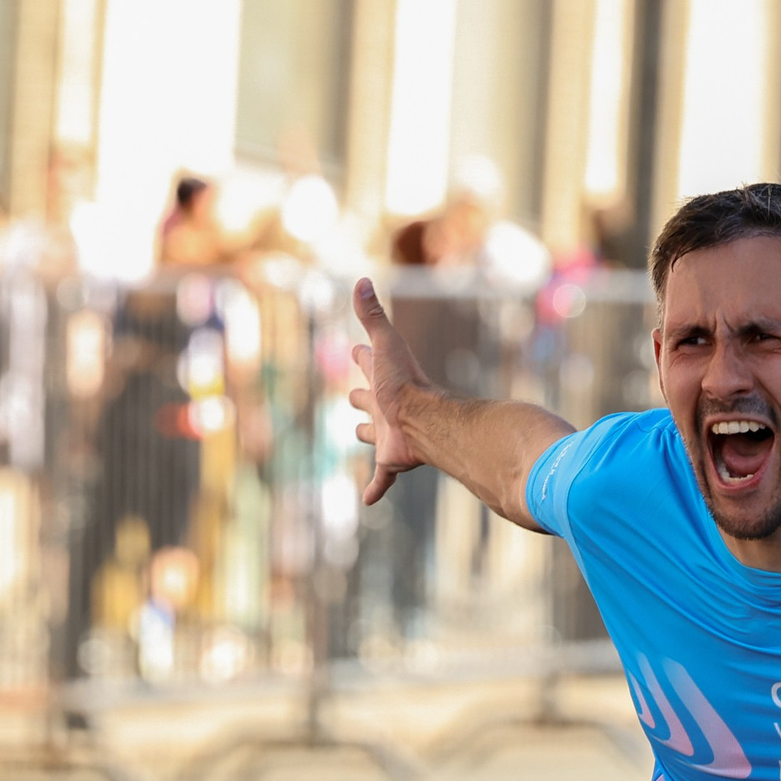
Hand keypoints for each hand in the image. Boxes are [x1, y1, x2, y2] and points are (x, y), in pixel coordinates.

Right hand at [349, 277, 429, 505]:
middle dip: (362, 395)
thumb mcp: (385, 345)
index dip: (363, 354)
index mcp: (382, 379)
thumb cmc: (404, 383)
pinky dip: (375, 487)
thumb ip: (373, 315)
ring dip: (369, 433)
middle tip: (354, 394)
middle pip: (369, 398)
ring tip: (363, 433)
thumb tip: (362, 280)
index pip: (369, 362)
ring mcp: (387, 433)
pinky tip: (368, 500)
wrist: (425, 422)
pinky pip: (381, 477)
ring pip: (374, 433)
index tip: (359, 347)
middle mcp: (385, 405)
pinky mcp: (391, 459)